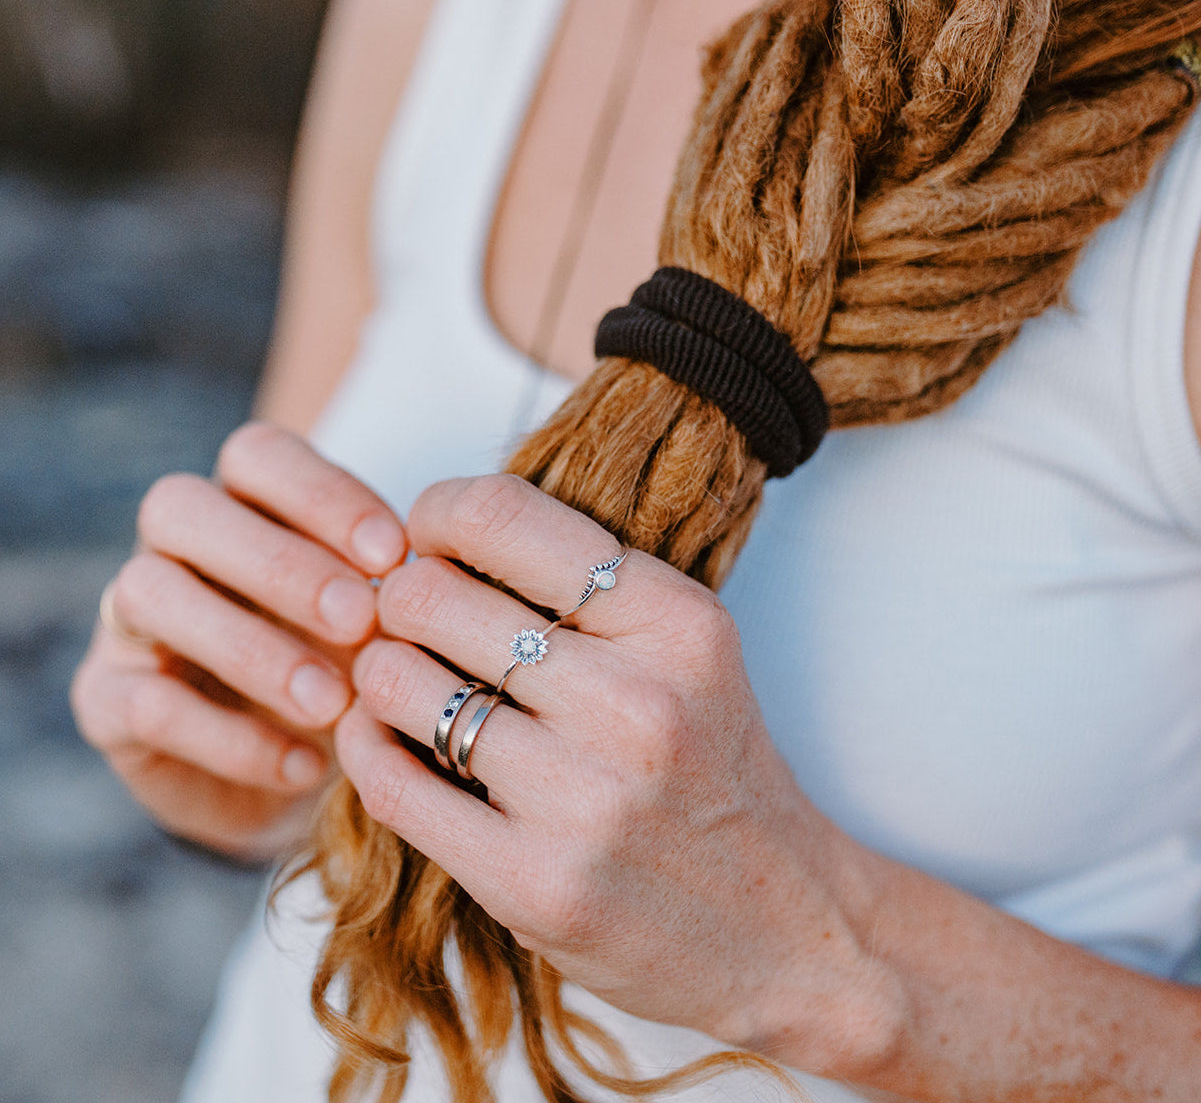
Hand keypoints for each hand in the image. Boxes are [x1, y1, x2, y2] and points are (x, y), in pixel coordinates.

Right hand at [70, 421, 406, 861]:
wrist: (303, 770)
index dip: (321, 493)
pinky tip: (305, 766)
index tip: (394, 554)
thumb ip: (389, 589)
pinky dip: (232, 738)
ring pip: (147, 592)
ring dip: (250, 648)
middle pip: (180, 506)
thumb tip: (426, 580)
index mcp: (242, 501)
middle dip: (278, 562)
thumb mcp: (380, 621)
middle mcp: (172, 546)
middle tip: (359, 620)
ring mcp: (127, 620)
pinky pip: (145, 704)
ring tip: (333, 703)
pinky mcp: (106, 702)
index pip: (257, 454)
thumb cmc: (353, 663)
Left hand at [336, 474, 905, 1076]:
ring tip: (405, 685)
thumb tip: (436, 534)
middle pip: (433, 596)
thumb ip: (583, 588)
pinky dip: (366, 747)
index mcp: (676, 621)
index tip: (429, 540)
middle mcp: (635, 702)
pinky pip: (392, 783)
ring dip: (380, 674)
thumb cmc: (715, 769)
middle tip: (410, 621)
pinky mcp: (534, 884)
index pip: (501, 516)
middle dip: (399, 599)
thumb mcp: (687, 651)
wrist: (783, 923)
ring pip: (399, 683)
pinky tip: (384, 739)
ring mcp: (584, 799)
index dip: (436, 515)